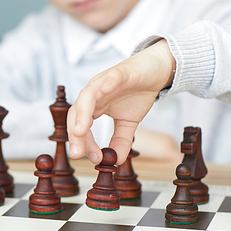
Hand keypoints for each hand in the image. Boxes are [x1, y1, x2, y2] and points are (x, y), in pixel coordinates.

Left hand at [67, 39, 174, 165]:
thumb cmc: (137, 93)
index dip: (83, 143)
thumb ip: (121, 140)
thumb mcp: (128, 122)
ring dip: (82, 114)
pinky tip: (105, 92)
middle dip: (75, 134)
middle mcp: (94, 93)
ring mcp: (105, 81)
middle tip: (77, 154)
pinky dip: (107, 84)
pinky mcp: (121, 72)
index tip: (93, 159)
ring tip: (80, 131)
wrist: (155, 70)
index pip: (79, 126)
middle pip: (76, 112)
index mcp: (92, 106)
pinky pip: (111, 78)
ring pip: (87, 96)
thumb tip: (117, 161)